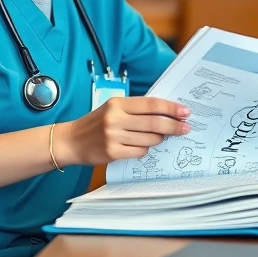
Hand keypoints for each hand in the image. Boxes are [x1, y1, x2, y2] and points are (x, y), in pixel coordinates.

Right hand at [58, 97, 190, 165]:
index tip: (185, 112)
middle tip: (186, 128)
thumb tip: (165, 113)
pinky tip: (140, 146)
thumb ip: (135, 110)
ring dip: (159, 139)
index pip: (151, 104)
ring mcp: (113, 136)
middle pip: (154, 122)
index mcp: (117, 103)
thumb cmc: (96, 123)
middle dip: (174, 126)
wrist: (71, 141)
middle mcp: (115, 118)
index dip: (171, 108)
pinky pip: (140, 151)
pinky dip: (144, 149)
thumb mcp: (113, 109)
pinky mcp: (112, 152)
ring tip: (159, 137)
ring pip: (149, 139)